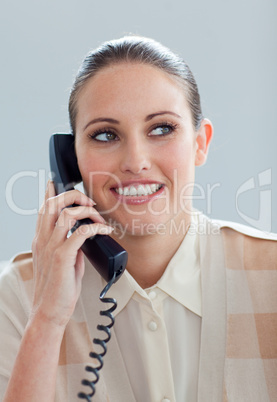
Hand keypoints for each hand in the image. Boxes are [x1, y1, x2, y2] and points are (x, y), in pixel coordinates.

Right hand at [31, 181, 112, 327]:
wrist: (49, 311)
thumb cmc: (58, 288)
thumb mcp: (62, 262)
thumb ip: (70, 246)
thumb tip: (84, 236)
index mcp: (41, 239)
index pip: (43, 209)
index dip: (49, 193)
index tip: (53, 182)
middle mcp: (43, 239)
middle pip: (54, 204)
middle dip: (74, 196)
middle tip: (89, 203)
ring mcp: (51, 247)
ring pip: (66, 213)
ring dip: (87, 211)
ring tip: (99, 218)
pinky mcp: (61, 257)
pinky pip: (80, 232)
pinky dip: (96, 227)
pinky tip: (105, 230)